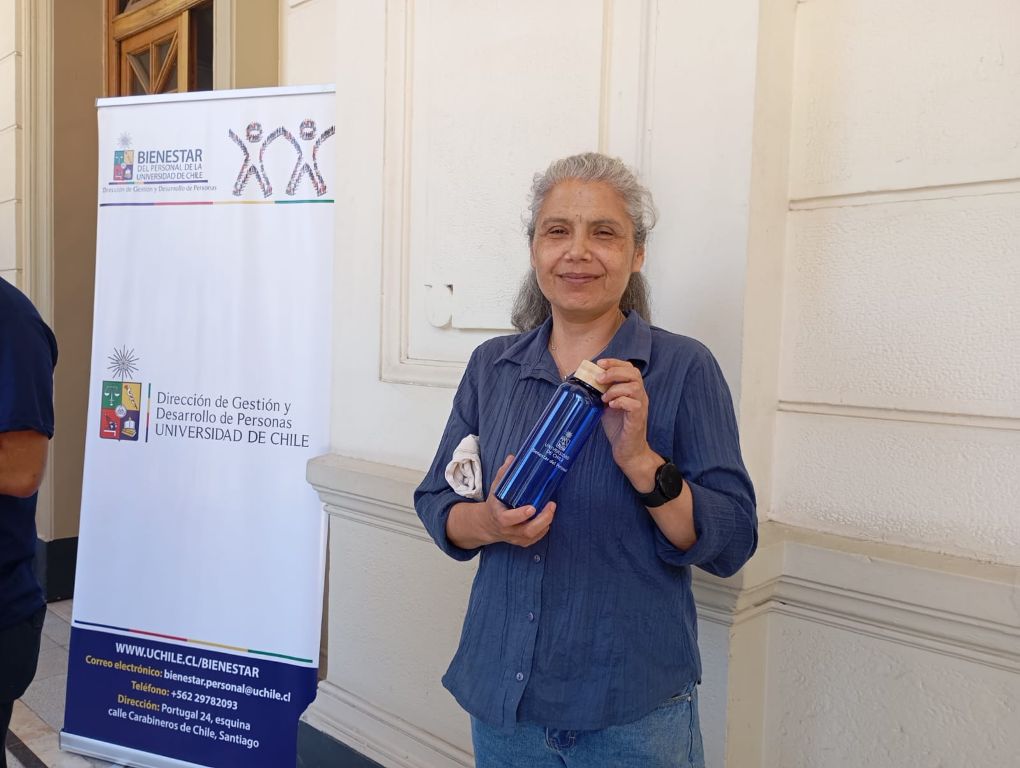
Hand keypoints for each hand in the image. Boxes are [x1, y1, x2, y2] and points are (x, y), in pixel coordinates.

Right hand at [448, 454, 555, 548]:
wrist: (488, 524)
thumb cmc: (495, 504)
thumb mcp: (495, 489)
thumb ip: (503, 474)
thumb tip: (512, 458)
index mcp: (498, 516)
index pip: (508, 519)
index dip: (520, 515)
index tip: (532, 507)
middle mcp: (507, 530)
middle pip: (526, 531)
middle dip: (542, 519)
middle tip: (551, 505)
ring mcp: (515, 538)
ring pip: (533, 536)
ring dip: (545, 523)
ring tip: (551, 509)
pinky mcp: (522, 542)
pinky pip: (535, 539)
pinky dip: (544, 529)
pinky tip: (547, 518)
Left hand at [597, 358, 660, 489]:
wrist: (628, 451)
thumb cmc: (618, 428)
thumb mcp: (607, 406)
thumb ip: (602, 393)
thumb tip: (585, 381)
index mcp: (633, 390)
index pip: (629, 368)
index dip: (615, 362)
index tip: (599, 363)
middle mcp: (640, 396)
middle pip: (634, 373)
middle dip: (614, 372)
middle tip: (599, 378)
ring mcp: (641, 407)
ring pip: (634, 387)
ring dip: (615, 389)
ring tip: (604, 397)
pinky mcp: (638, 419)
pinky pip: (634, 404)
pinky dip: (620, 401)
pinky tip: (611, 406)